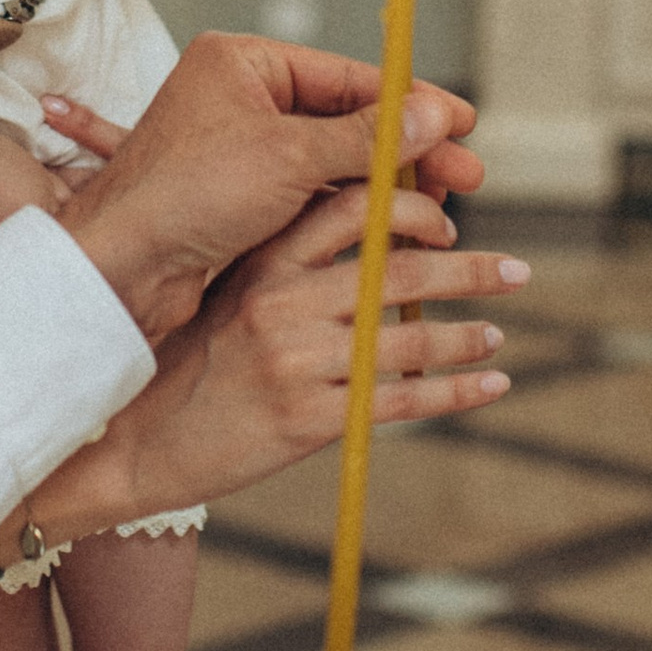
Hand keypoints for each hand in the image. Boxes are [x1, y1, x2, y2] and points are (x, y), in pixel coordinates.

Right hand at [46, 181, 522, 528]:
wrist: (136, 444)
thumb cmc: (189, 368)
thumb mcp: (227, 299)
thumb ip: (289, 269)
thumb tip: (373, 246)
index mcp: (263, 263)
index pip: (352, 209)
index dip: (413, 207)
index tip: (451, 219)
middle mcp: (281, 303)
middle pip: (397, 268)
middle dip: (468, 267)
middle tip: (515, 270)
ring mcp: (296, 362)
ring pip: (408, 336)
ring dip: (466, 333)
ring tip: (495, 331)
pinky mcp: (308, 419)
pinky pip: (401, 400)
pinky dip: (456, 391)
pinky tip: (490, 385)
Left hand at [48, 38, 484, 342]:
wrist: (119, 268)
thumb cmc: (186, 195)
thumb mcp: (290, 156)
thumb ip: (369, 135)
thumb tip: (435, 111)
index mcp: (242, 63)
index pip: (348, 75)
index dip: (413, 102)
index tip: (465, 125)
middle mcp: (238, 98)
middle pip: (345, 118)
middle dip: (408, 151)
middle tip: (466, 180)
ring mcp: (236, 150)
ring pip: (330, 162)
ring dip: (386, 185)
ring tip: (440, 213)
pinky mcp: (235, 199)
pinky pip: (309, 195)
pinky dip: (352, 210)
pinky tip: (393, 231)